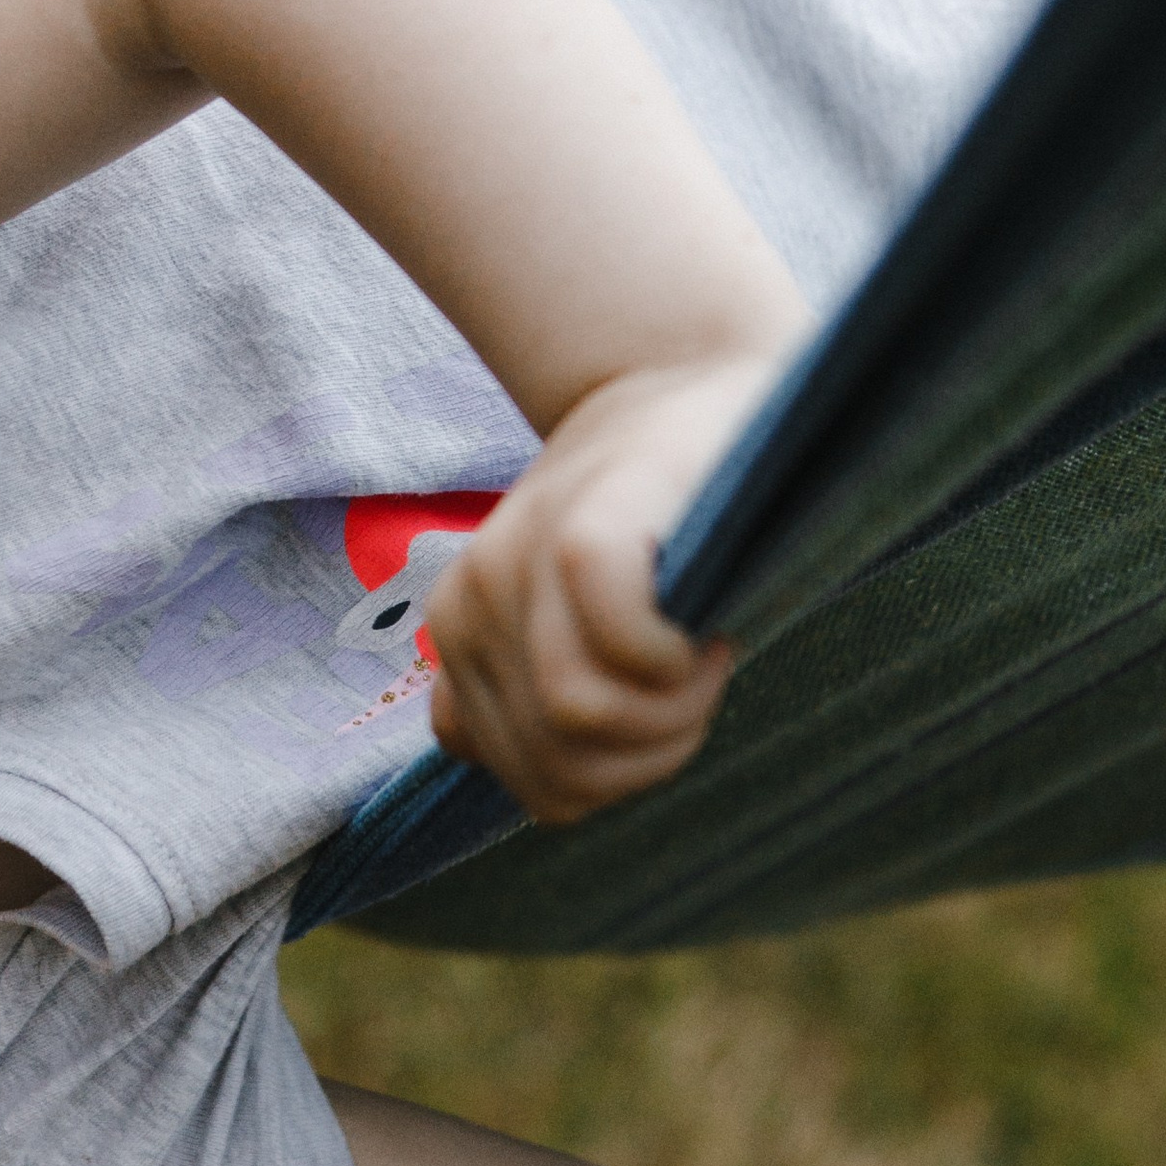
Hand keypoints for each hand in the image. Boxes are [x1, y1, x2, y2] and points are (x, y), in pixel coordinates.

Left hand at [423, 354, 772, 819]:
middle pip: (561, 770)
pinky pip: (619, 655)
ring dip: (672, 712)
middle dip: (657, 751)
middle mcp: (471, 607)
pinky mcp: (577, 537)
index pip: (537, 787)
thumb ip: (540, 694)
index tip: (666, 701)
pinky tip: (701, 619)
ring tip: (700, 648)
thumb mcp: (583, 619)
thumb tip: (524, 785)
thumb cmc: (660, 522)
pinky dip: (675, 659)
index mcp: (464, 639)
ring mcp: (515, 568)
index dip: (626, 774)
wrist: (690, 378)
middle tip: (696, 673)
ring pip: (580, 722)